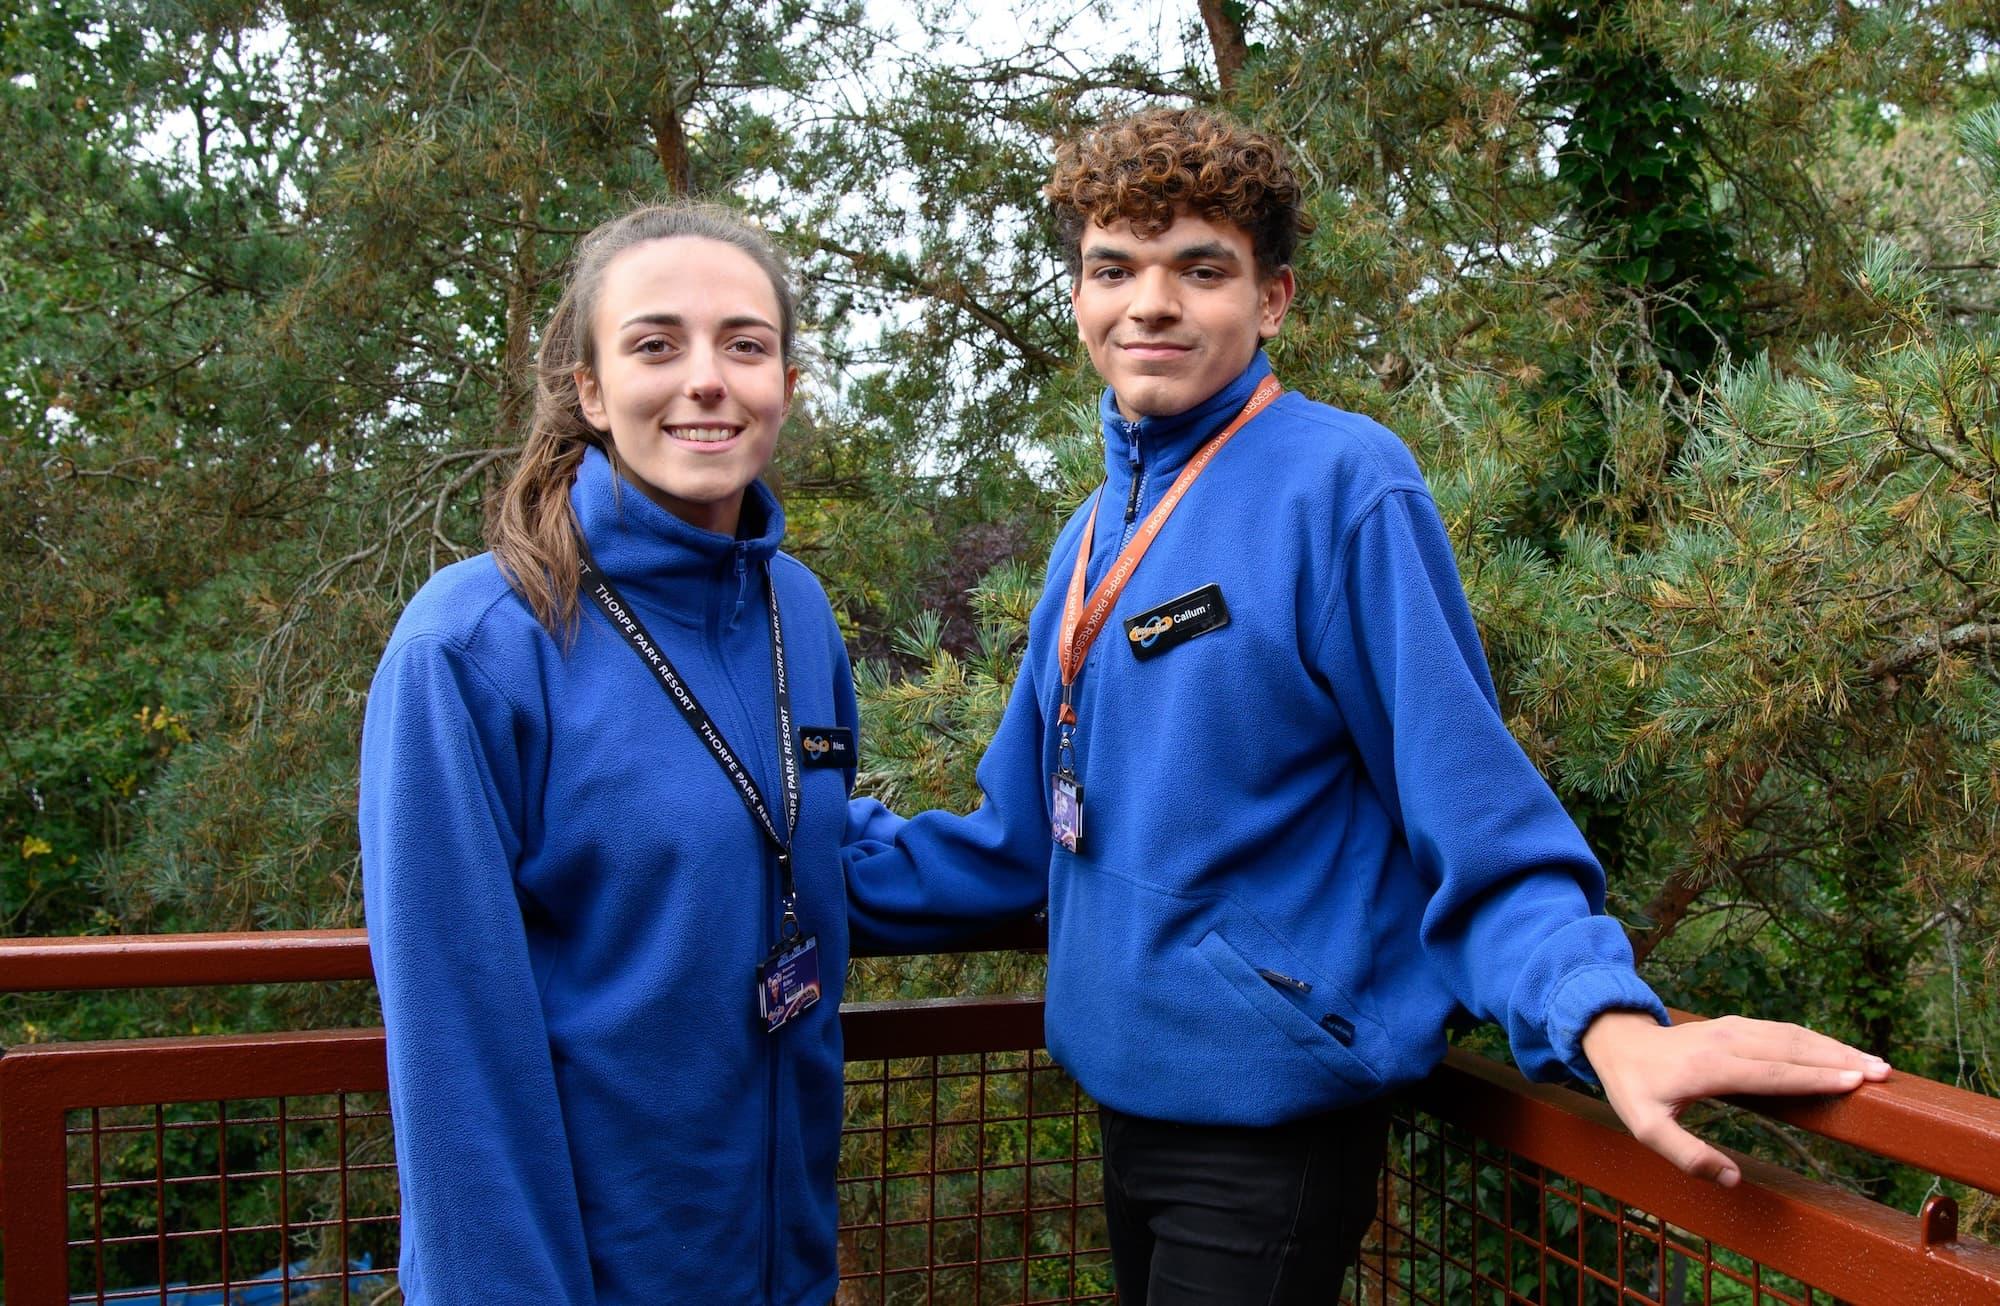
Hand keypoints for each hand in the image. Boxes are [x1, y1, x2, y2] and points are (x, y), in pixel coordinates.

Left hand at [1579, 1010, 1891, 1186]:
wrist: (1617, 1042)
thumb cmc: (1634, 1088)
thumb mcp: (1646, 1128)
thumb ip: (1687, 1155)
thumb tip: (1734, 1179)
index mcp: (1709, 1068)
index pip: (1770, 1072)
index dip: (1812, 1077)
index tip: (1852, 1081)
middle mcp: (1726, 1041)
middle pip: (1791, 1049)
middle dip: (1839, 1060)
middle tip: (1883, 1073)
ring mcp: (1733, 1029)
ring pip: (1791, 1035)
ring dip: (1834, 1047)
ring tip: (1875, 1063)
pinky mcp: (1737, 1026)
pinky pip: (1782, 1031)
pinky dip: (1816, 1040)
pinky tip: (1840, 1052)